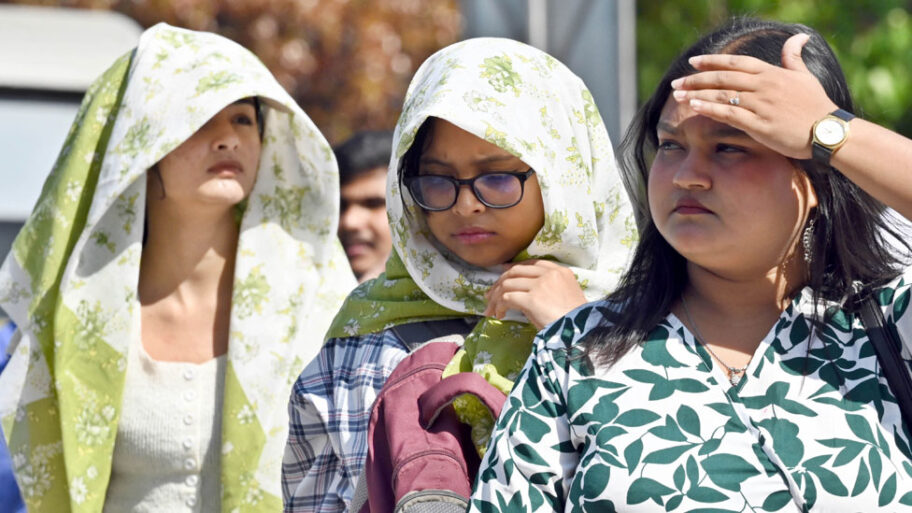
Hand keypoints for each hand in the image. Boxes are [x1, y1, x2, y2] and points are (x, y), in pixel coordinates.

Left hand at [483, 259, 586, 328]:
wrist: (581, 332)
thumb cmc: (575, 320)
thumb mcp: (566, 296)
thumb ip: (549, 288)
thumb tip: (525, 293)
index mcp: (561, 271)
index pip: (532, 264)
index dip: (514, 268)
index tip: (503, 273)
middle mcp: (550, 274)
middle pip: (516, 271)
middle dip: (500, 282)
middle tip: (490, 295)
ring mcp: (540, 285)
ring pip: (508, 284)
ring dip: (496, 297)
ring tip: (492, 309)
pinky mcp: (532, 299)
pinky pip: (507, 298)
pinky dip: (500, 306)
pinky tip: (499, 315)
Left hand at [669, 33, 837, 159]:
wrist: (828, 131)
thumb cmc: (816, 105)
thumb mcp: (805, 77)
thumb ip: (794, 58)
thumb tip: (798, 37)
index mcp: (772, 73)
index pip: (736, 62)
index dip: (713, 61)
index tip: (693, 62)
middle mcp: (764, 85)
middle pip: (723, 77)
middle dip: (697, 79)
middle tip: (677, 82)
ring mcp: (761, 104)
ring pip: (722, 95)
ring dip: (698, 94)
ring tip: (678, 95)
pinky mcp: (759, 124)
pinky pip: (729, 114)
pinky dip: (710, 109)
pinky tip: (695, 107)